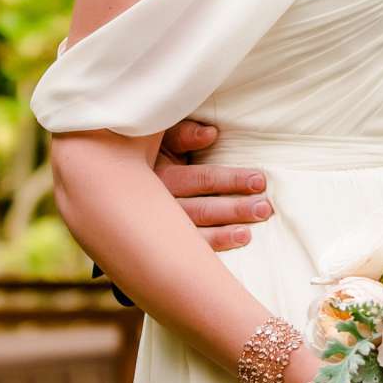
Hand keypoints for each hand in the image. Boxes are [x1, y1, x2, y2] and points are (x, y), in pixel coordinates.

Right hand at [153, 120, 270, 250]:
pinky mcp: (162, 239)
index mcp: (159, 174)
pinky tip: (237, 241)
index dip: (231, 180)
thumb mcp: (160, 137)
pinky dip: (213, 246)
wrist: (119, 181)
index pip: (201, 179)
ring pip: (195, 233)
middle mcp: (157, 203)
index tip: (259, 181)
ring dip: (226, 232)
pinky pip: (188, 249)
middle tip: (264, 208)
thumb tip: (211, 134)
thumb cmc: (148, 151)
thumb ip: (183, 133)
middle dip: (235, 208)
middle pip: (201, 208)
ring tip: (251, 231)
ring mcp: (157, 225)